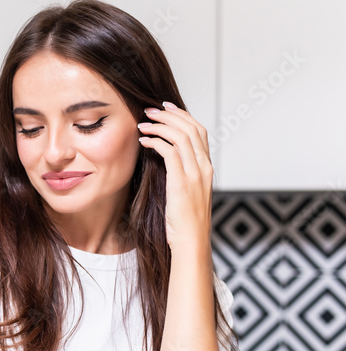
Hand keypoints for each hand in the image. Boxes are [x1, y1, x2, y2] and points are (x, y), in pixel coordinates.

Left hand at [137, 102, 212, 251]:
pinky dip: (156, 142)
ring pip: (181, 136)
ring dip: (160, 126)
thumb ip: (181, 174)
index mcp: (207, 167)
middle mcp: (204, 167)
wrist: (191, 241)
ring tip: (143, 123)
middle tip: (150, 110)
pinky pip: (170, 152)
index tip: (167, 108)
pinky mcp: (182, 182)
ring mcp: (195, 174)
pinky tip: (143, 141)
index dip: (183, 116)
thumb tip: (165, 159)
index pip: (199, 132)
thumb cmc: (184, 221)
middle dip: (170, 115)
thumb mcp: (186, 192)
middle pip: (191, 128)